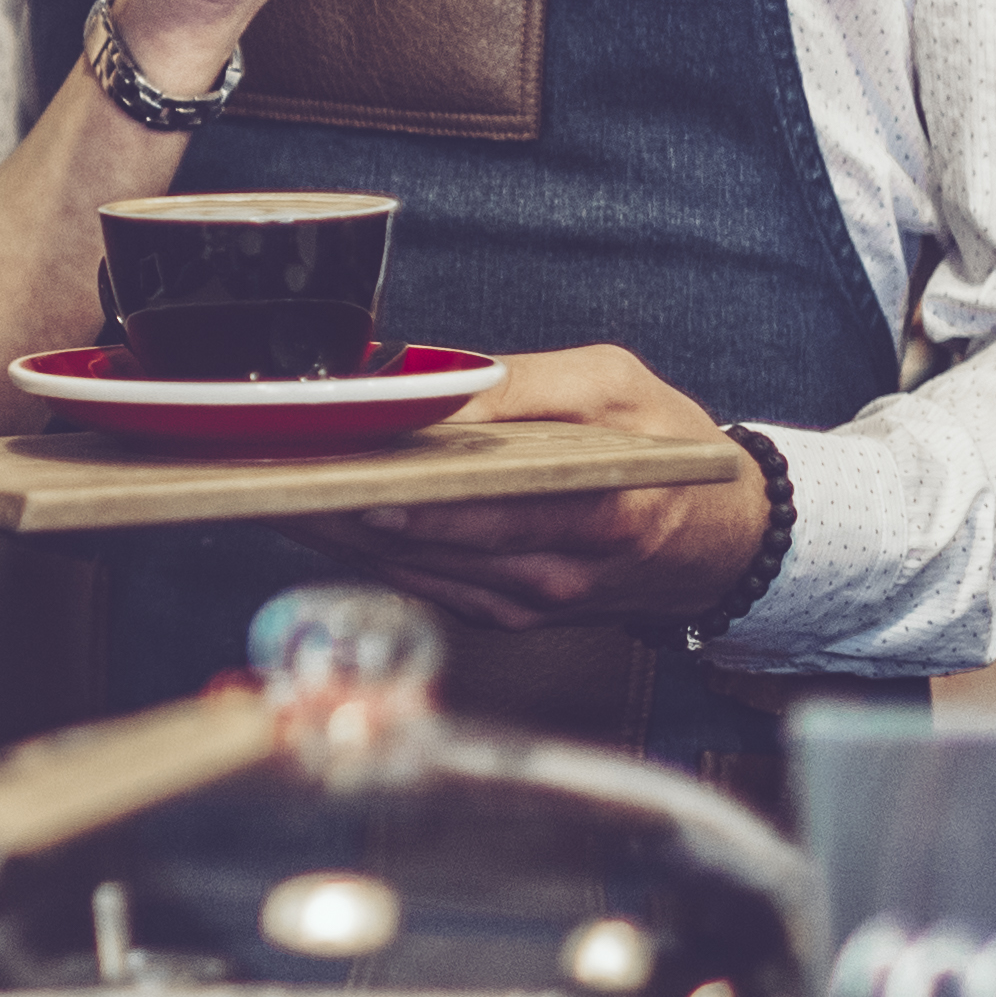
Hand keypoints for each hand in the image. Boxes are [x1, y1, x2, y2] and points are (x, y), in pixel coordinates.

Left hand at [278, 344, 769, 630]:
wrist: (720, 541)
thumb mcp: (618, 384)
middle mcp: (557, 576)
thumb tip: (440, 384)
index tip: (348, 482)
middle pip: (430, 547)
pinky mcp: (502, 613)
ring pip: (412, 569)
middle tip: (276, 473)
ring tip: (275, 486)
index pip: (492, 515)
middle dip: (347, 512)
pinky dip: (367, 549)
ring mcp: (525, 605)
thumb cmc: (670, 450)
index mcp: (599, 515)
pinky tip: (320, 514)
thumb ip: (530, 383)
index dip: (417, 506)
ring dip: (339, 534)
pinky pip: (421, 581)